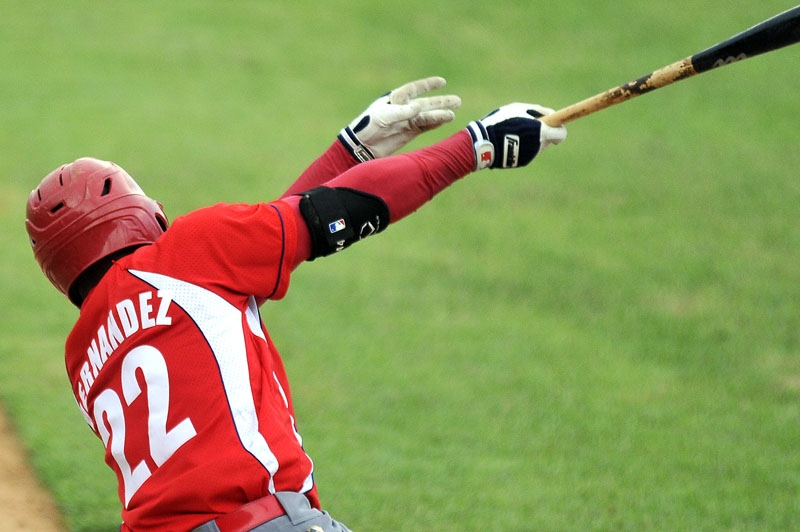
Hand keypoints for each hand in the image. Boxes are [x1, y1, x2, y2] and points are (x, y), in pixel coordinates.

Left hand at [338, 77, 461, 161]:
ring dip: (440, 115)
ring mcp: (406, 122)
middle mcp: (403, 109)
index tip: (442, 82)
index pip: (415, 89)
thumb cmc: (368, 125)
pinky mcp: (407, 133)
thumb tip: (420, 107)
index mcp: (396, 99)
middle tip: (458, 101)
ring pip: (427, 116)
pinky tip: (444, 121)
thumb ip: (402, 112)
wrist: (361, 145)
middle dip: (441, 102)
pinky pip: (424, 127)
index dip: (428, 85)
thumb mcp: (384, 116)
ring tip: (453, 114)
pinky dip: (434, 124)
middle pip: (426, 103)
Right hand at [466, 103, 566, 169]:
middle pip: (549, 140)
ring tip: (514, 132)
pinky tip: (509, 141)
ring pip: (538, 146)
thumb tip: (550, 114)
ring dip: (532, 139)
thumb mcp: (518, 108)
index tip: (555, 125)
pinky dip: (522, 147)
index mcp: (541, 132)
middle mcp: (539, 146)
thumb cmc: (501, 121)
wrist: (484, 143)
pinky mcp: (522, 162)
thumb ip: (537, 110)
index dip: (559, 129)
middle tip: (528, 126)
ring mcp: (531, 155)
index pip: (561, 134)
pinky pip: (527, 152)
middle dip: (543, 133)